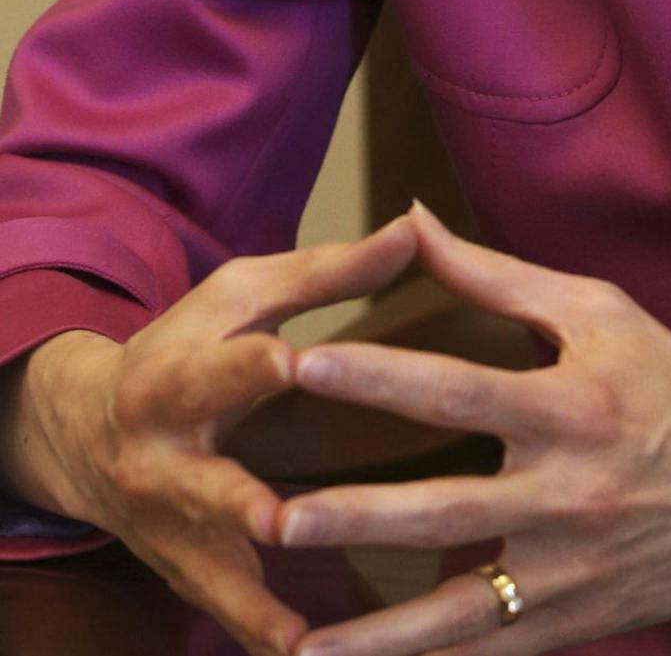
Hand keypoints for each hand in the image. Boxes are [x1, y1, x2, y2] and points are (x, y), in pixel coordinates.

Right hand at [2, 216, 417, 655]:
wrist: (89, 429)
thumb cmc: (191, 343)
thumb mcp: (244, 296)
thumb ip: (331, 271)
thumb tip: (414, 224)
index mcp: (179, 375)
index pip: (218, 368)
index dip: (252, 365)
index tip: (292, 362)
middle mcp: (163, 457)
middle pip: (200, 481)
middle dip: (234, 502)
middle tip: (274, 518)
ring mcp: (169, 525)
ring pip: (210, 569)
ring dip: (252, 602)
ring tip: (298, 639)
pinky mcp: (184, 570)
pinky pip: (225, 612)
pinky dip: (262, 638)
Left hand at [276, 203, 670, 655]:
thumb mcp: (599, 311)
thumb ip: (497, 275)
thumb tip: (412, 221)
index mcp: (570, 405)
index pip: (457, 389)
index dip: (378, 375)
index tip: (303, 364)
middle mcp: (567, 492)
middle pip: (444, 508)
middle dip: (354, 515)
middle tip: (273, 515)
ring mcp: (569, 569)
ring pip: (457, 607)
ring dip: (375, 629)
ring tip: (298, 640)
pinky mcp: (574, 623)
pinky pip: (487, 652)